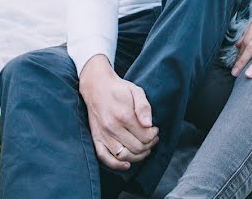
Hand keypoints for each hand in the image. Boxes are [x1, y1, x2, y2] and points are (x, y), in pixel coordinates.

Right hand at [79, 55, 158, 169]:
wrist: (97, 86)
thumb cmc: (119, 89)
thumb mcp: (136, 91)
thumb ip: (144, 107)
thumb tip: (149, 125)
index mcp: (124, 115)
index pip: (145, 136)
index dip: (154, 135)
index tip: (155, 130)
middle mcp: (112, 127)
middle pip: (137, 148)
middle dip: (149, 145)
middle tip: (152, 138)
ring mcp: (103, 135)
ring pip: (124, 156)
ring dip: (138, 156)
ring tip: (144, 148)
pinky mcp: (96, 138)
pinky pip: (105, 158)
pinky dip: (116, 165)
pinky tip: (127, 164)